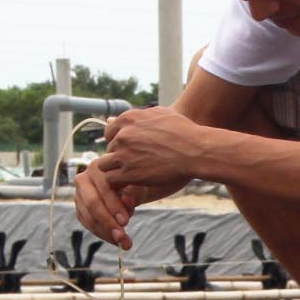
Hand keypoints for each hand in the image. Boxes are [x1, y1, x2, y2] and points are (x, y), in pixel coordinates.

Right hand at [71, 161, 139, 248]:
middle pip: (92, 203)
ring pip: (89, 217)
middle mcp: (83, 179)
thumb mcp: (138, 185)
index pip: (104, 188)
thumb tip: (126, 201)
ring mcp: (79, 195)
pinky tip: (117, 241)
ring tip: (124, 243)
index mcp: (98, 167)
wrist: (128, 185)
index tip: (125, 222)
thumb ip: (134, 192)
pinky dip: (103, 234)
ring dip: (107, 233)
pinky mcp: (80, 209)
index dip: (114, 206)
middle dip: (108, 223)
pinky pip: (88, 224)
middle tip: (123, 238)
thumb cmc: (135, 182)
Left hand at [90, 106, 206, 191]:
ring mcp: (124, 155)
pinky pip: (111, 180)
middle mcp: (123, 135)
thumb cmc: (183, 131)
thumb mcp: (160, 114)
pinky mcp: (129, 174)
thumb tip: (118, 118)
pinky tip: (130, 184)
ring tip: (129, 176)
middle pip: (109, 149)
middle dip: (118, 157)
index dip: (118, 142)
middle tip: (133, 165)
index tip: (129, 150)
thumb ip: (138, 116)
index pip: (110, 132)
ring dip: (115, 171)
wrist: (195, 151)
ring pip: (105, 165)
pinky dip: (118, 184)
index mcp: (128, 119)